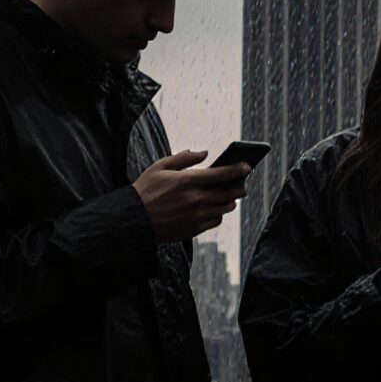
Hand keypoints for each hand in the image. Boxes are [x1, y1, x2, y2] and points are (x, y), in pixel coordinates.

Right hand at [134, 150, 248, 241]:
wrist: (133, 220)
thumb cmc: (145, 190)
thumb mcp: (160, 167)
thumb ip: (184, 158)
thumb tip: (204, 153)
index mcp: (188, 181)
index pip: (224, 173)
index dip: (240, 169)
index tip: (248, 166)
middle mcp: (196, 199)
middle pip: (232, 192)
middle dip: (240, 185)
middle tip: (241, 181)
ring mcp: (197, 215)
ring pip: (227, 207)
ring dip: (230, 199)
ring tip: (227, 194)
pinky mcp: (194, 229)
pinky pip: (217, 220)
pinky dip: (218, 212)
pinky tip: (213, 207)